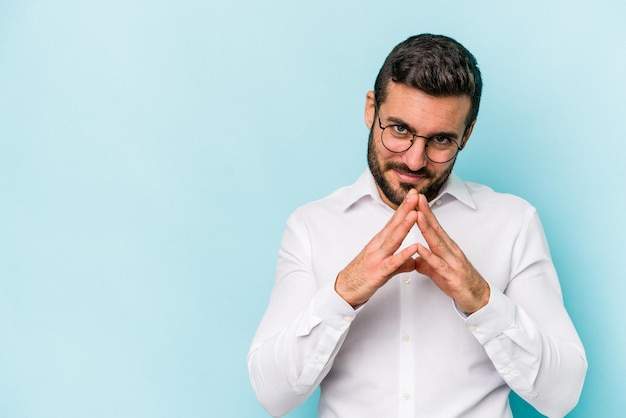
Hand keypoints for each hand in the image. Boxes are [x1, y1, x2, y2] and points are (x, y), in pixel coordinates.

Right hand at [335, 189, 419, 307]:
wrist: (345, 289)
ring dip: (404, 226)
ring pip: (393, 240)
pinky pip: (393, 263)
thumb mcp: (384, 267)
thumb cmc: (361, 275)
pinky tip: (413, 248)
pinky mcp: (379, 272)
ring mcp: (378, 258)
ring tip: (414, 214)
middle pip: (393, 225)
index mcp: (379, 243)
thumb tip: (413, 261)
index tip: (413, 196)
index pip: (393, 222)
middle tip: (414, 195)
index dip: (403, 208)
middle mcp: (378, 247)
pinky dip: (403, 255)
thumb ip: (400, 263)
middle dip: (405, 209)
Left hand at [414, 194, 489, 314]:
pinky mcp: (452, 276)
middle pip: (436, 229)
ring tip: (417, 216)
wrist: (478, 298)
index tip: (416, 200)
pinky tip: (419, 248)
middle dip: (426, 213)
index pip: (435, 227)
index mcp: (447, 248)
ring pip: (437, 243)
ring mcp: (453, 262)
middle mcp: (451, 251)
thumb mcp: (438, 271)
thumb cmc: (458, 282)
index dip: (425, 213)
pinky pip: (438, 264)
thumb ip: (425, 263)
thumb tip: (414, 258)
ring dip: (427, 229)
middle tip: (417, 199)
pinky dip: (428, 255)